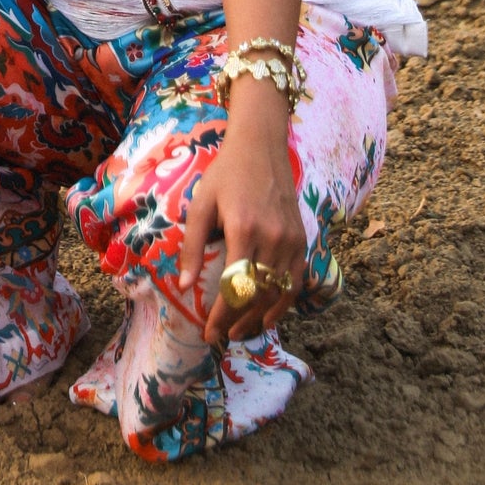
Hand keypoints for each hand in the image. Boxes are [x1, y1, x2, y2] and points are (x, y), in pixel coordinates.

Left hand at [177, 112, 306, 345]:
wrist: (261, 147)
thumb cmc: (226, 174)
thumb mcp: (202, 204)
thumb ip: (193, 245)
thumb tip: (183, 285)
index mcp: (244, 230)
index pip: (235, 287)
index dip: (222, 315)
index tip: (209, 333)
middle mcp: (272, 238)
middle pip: (257, 295)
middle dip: (238, 321)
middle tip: (220, 336)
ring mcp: (290, 240)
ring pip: (278, 292)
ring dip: (259, 317)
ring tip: (240, 332)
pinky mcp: (301, 239)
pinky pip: (295, 281)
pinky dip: (283, 303)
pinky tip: (269, 317)